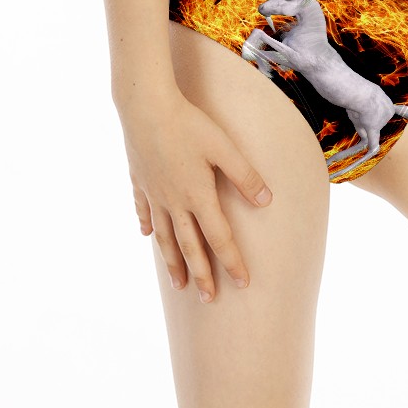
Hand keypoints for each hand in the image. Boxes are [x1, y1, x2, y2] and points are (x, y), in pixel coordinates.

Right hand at [118, 88, 274, 302]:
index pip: (219, 238)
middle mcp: (174, 201)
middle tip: (208, 300)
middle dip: (201, 275)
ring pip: (164, 237)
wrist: (146, 107)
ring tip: (178, 284)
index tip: (242, 283)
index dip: (232, 261)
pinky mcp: (140, 181)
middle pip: (189, 246)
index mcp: (198, 195)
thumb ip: (245, 175)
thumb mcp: (224, 147)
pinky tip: (146, 235)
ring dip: (172, 262)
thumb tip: (268, 200)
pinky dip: (146, 225)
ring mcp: (154, 193)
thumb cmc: (189, 124)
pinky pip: (143, 210)